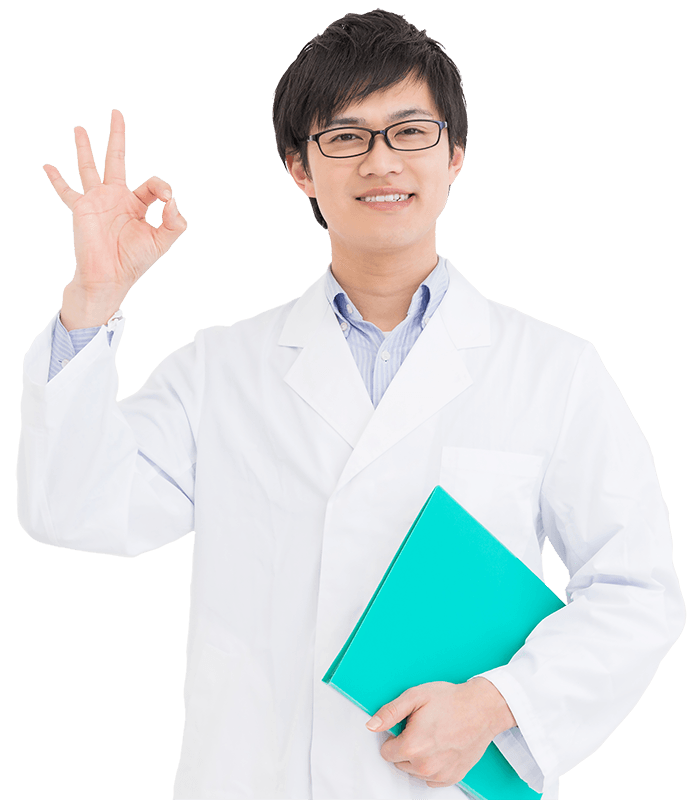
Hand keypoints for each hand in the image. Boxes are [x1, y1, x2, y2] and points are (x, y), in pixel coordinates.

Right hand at [43, 109, 186, 325]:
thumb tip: (173, 200)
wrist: (110, 277)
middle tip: (116, 113)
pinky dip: (56, 179)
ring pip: (89, 167)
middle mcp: (117, 197)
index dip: (162, 186)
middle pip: (116, 159)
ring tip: (79, 128)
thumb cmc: (135, 262)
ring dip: (84, 147)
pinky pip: (66, 191)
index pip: (152, 183)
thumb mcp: (162, 242)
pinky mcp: (81, 209)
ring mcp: (97, 201)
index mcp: (138, 204)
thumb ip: (174, 222)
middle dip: (117, 136)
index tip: (167, 198)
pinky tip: (47, 166)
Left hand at [366, 677, 515, 788]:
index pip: (386, 752)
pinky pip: (431, 778)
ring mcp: (440, 774)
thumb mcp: (415, 696)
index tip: (405, 726)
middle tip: (421, 727)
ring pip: (415, 771)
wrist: (482, 708)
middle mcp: (425, 766)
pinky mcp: (452, 777)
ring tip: (433, 735)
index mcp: (412, 746)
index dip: (393, 737)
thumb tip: (371, 725)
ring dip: (418, 757)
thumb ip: (390, 712)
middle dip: (406, 746)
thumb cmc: (450, 700)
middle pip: (400, 762)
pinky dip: (432, 766)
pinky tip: (441, 748)